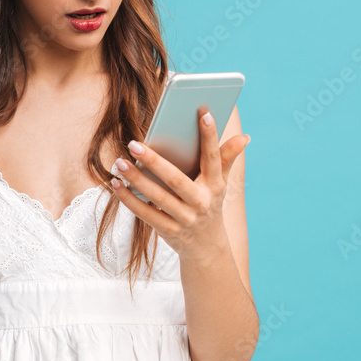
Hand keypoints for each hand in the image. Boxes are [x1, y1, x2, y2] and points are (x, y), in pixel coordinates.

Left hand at [110, 105, 249, 261]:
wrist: (207, 248)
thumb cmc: (209, 204)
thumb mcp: (220, 184)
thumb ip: (226, 159)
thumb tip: (244, 137)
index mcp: (215, 186)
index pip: (213, 158)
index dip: (210, 136)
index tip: (203, 112)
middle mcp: (201, 203)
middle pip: (176, 179)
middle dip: (155, 161)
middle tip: (135, 144)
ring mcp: (184, 219)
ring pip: (157, 197)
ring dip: (136, 179)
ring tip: (120, 162)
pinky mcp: (168, 231)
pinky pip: (146, 214)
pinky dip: (129, 199)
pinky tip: (116, 184)